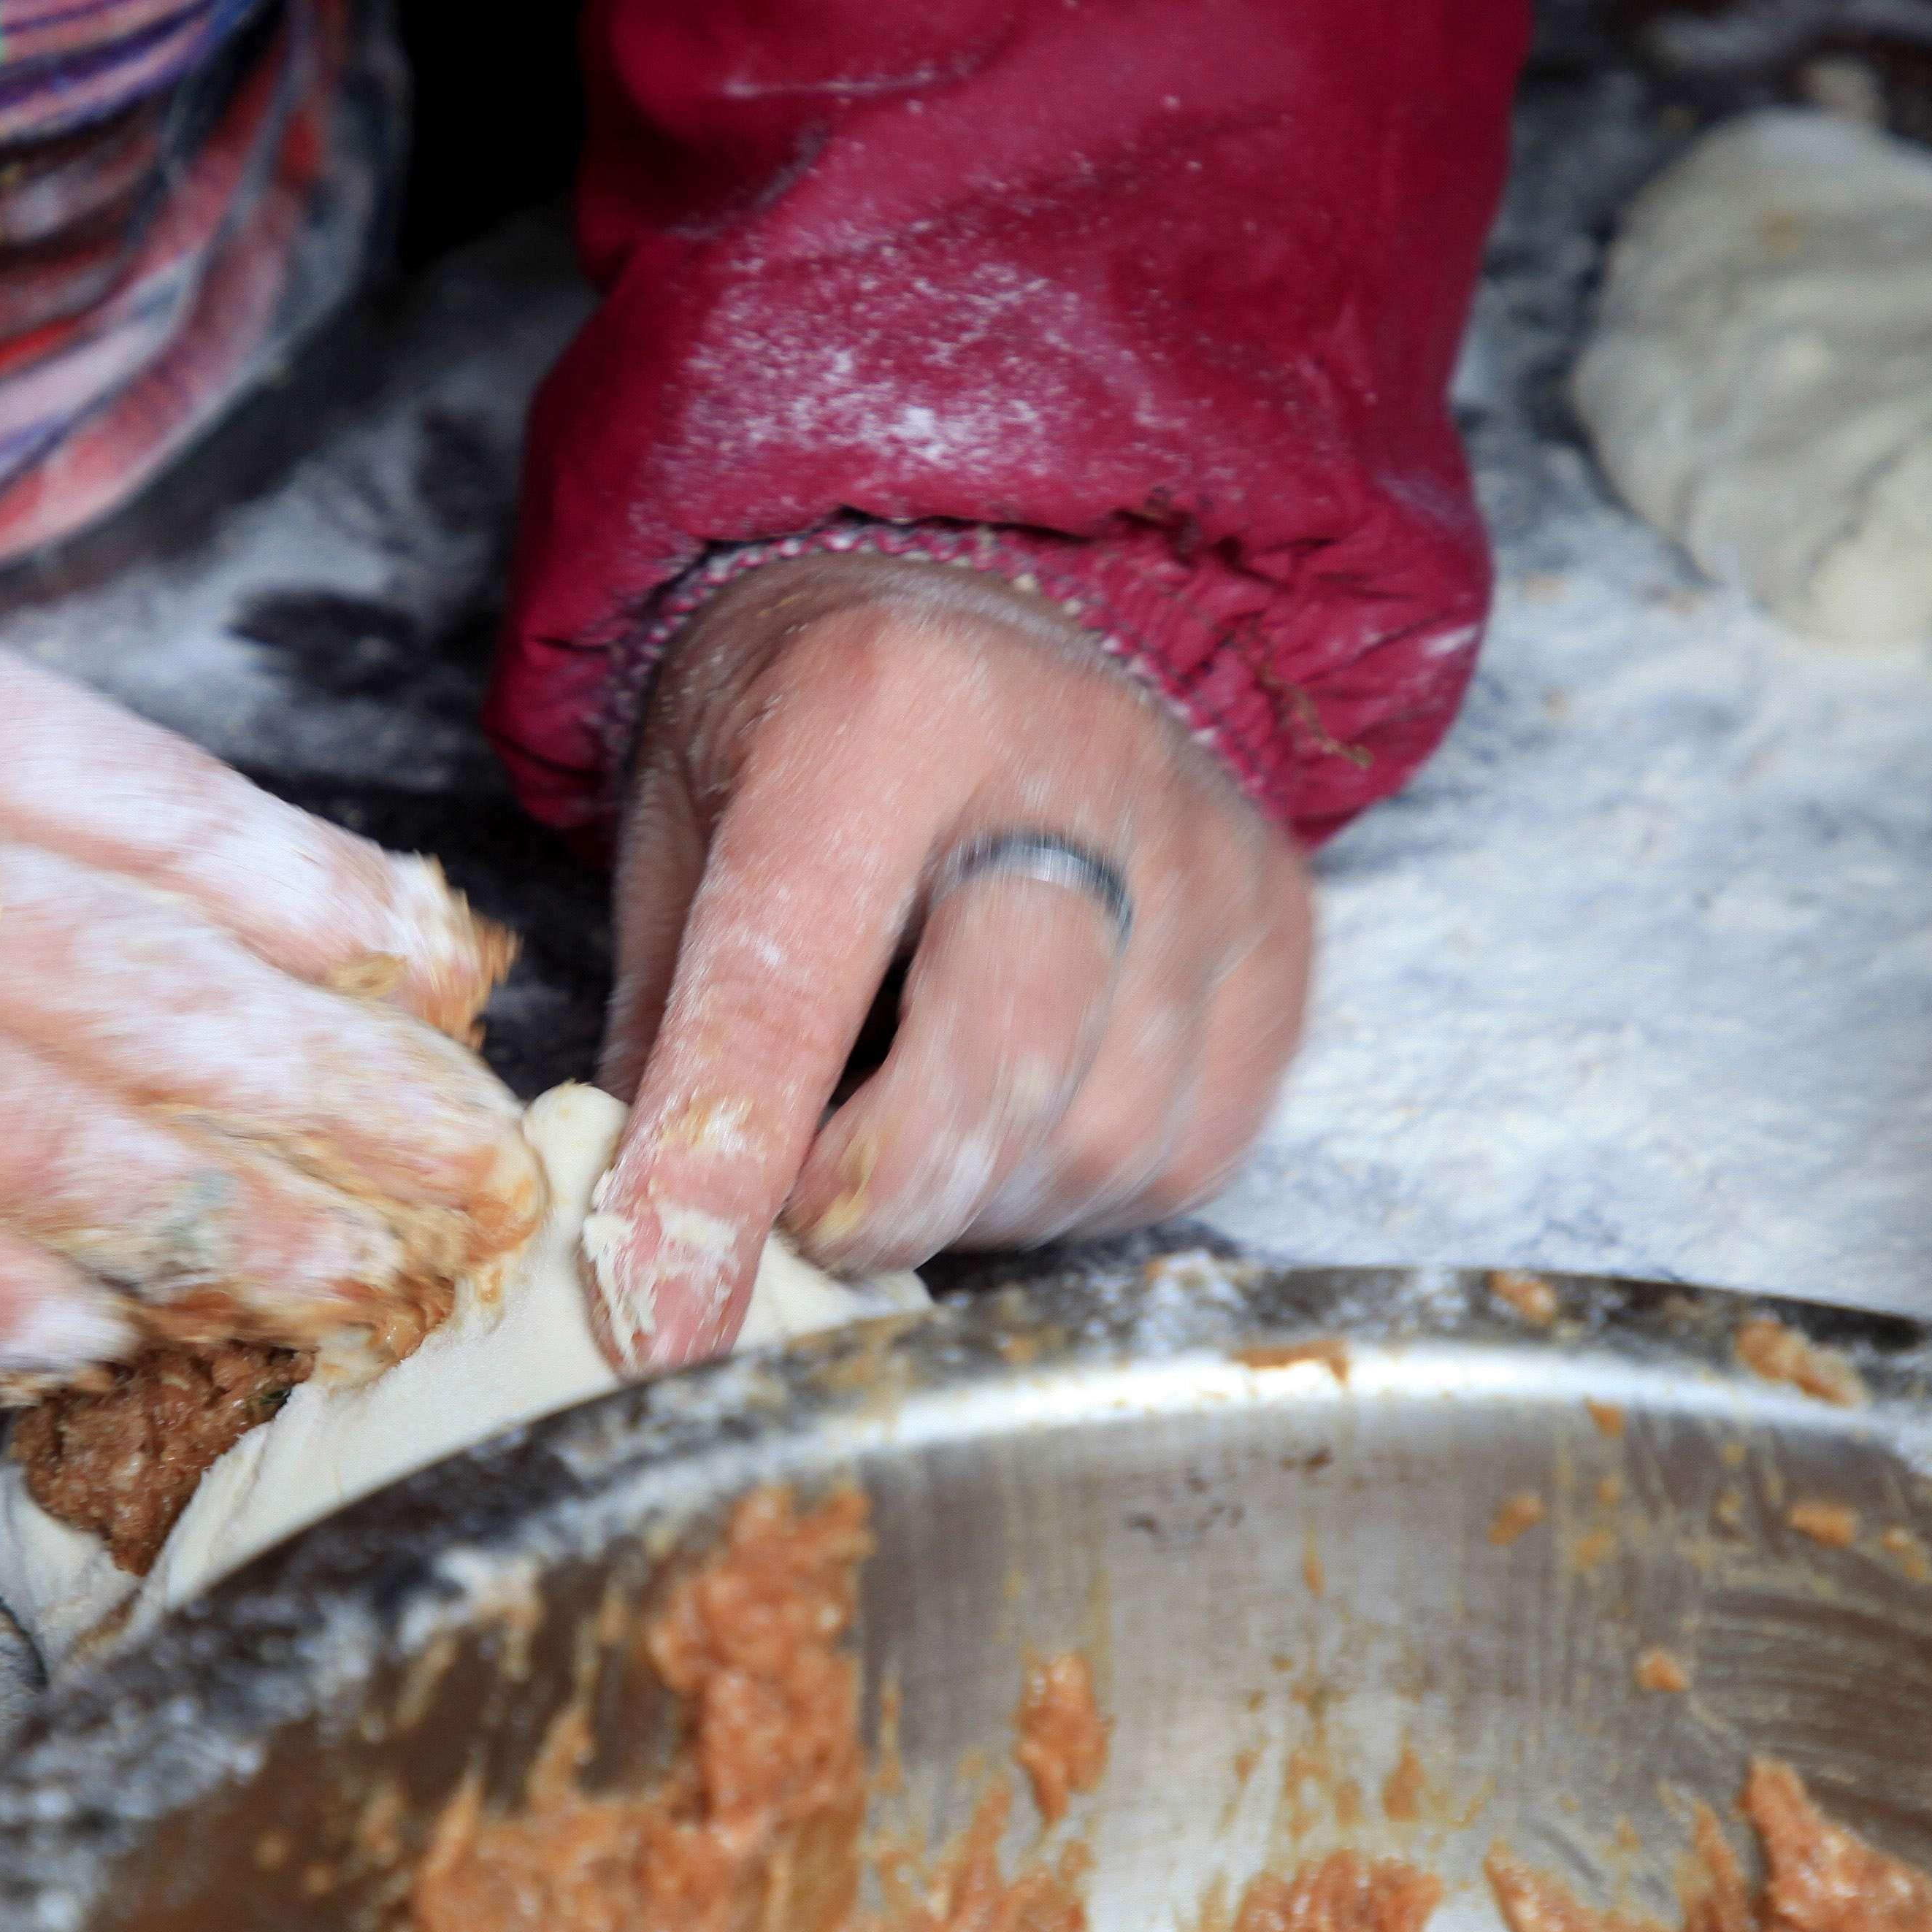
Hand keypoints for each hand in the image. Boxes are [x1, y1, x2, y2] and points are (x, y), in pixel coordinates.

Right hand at [0, 549, 534, 1384]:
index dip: (330, 914)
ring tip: (352, 1274)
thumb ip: (24, 768)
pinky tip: (118, 1329)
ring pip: (21, 1134)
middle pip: (130, 986)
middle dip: (331, 1095)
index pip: (160, 814)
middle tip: (472, 1173)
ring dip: (215, 1223)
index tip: (451, 990)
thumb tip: (277, 903)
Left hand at [588, 556, 1310, 1373]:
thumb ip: (667, 1042)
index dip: (717, 1182)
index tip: (664, 1320)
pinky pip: (1196, 1148)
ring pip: (1104, 1142)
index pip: (788, 994)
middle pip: (997, 1078)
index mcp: (879, 713)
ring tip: (911, 1138)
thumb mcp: (684, 841)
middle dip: (876, 1202)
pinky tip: (1017, 1120)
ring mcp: (1201, 844)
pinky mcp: (1281, 919)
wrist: (963, 611)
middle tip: (801, 1209)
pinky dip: (1085, 1187)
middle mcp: (1074, 760)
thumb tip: (651, 1260)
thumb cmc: (799, 738)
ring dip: (982, 1205)